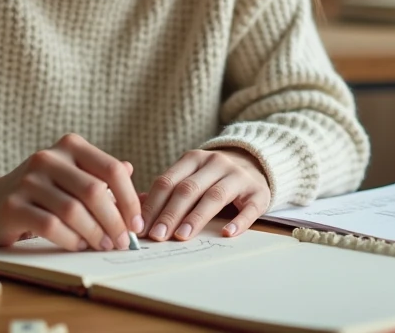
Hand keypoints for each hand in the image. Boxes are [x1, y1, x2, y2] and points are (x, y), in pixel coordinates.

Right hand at [0, 133, 142, 251]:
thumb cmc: (41, 193)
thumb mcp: (73, 179)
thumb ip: (103, 179)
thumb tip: (140, 186)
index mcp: (70, 146)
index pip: (111, 169)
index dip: (129, 198)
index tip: (136, 223)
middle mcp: (49, 157)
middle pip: (93, 190)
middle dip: (113, 221)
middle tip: (122, 242)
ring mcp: (28, 179)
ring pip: (72, 210)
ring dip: (93, 233)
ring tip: (102, 246)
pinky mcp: (12, 204)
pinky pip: (49, 225)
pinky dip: (69, 239)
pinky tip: (77, 246)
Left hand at [141, 148, 270, 241]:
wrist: (254, 163)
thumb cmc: (212, 177)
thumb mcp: (190, 176)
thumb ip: (167, 190)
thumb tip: (137, 209)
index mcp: (193, 158)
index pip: (168, 181)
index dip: (153, 205)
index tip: (141, 227)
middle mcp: (215, 163)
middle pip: (188, 189)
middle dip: (170, 214)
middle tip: (157, 236)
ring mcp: (238, 176)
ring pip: (214, 196)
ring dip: (196, 217)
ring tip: (182, 236)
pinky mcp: (258, 192)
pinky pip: (249, 207)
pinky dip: (239, 221)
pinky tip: (227, 233)